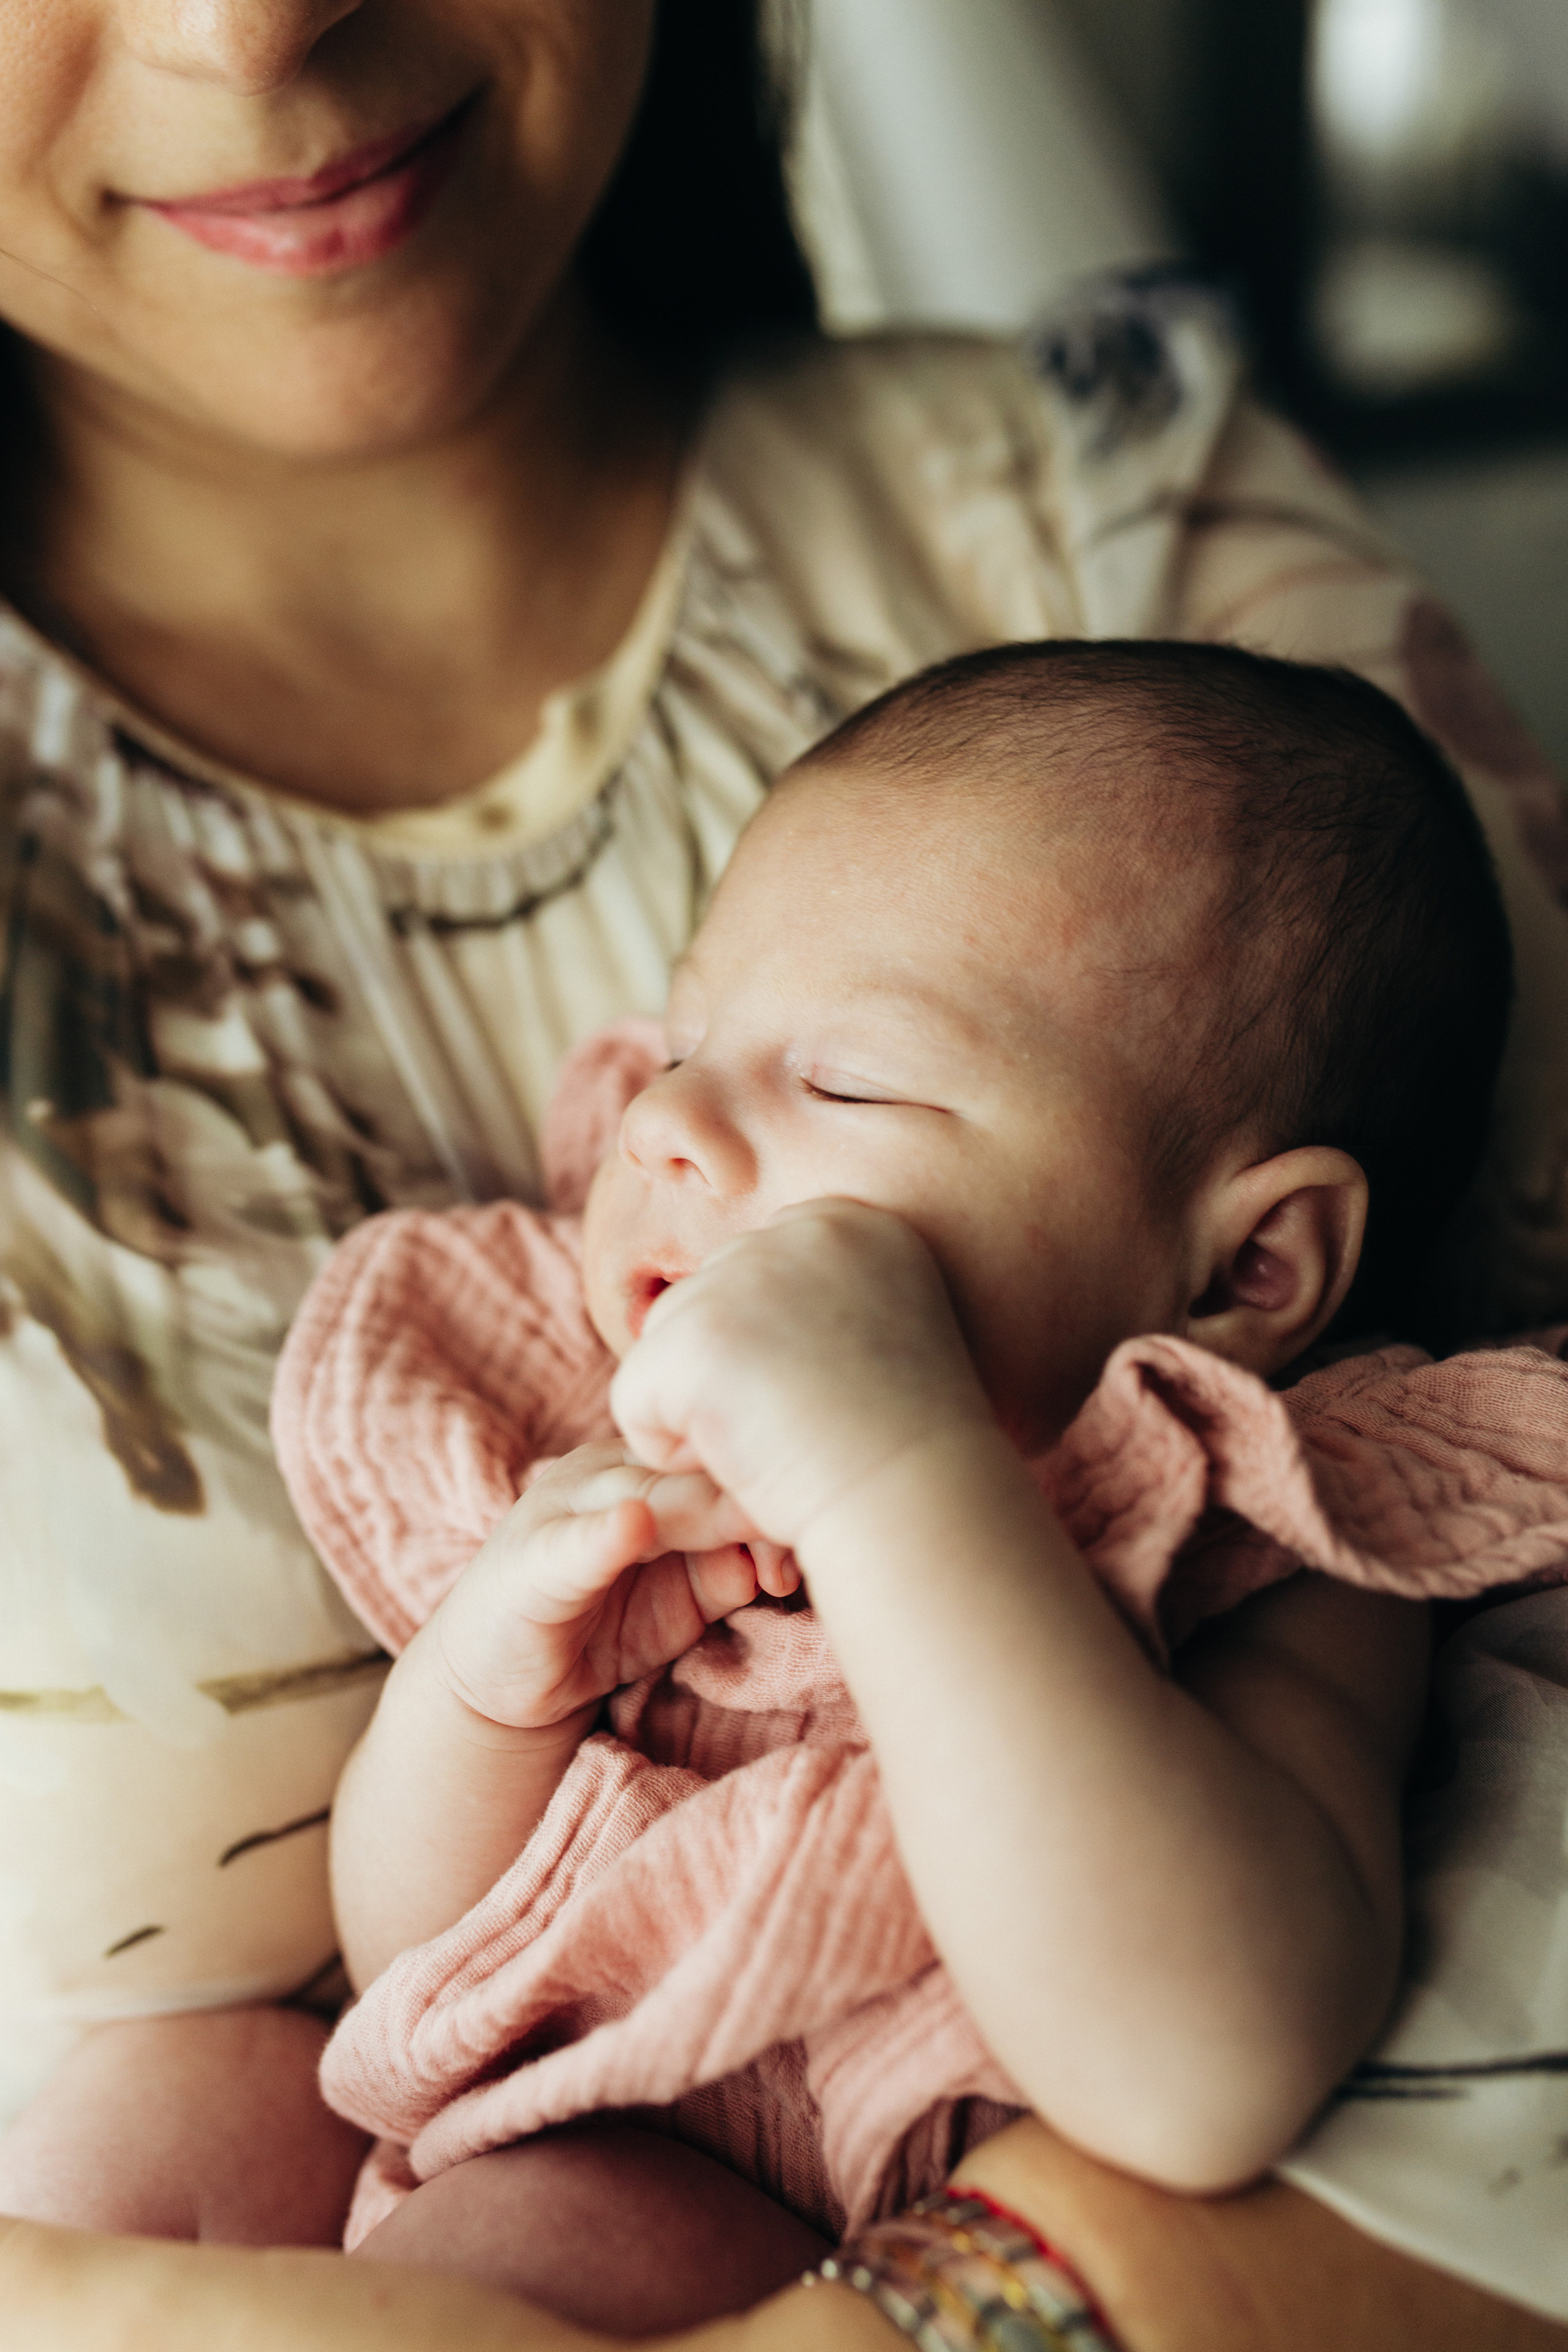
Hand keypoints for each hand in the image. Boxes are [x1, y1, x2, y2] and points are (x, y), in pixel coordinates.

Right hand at [430, 1442, 797, 1730]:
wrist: (504, 1683)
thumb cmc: (606, 1627)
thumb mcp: (688, 1596)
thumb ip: (735, 1566)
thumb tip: (789, 1554)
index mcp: (646, 1466)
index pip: (722, 1458)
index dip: (774, 1487)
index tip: (829, 1523)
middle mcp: (605, 1472)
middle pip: (694, 1472)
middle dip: (753, 1507)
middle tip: (801, 1543)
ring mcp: (563, 1509)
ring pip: (647, 1497)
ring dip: (700, 1513)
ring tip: (747, 1528)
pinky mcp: (530, 1559)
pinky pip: (575, 1540)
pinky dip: (606, 1532)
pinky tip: (633, 1526)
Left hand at [609, 1199, 992, 1553]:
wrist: (918, 1504)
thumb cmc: (905, 1454)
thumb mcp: (878, 1343)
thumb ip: (807, 1310)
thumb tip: (733, 1325)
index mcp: (851, 1223)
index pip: (752, 1284)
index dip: (775, 1361)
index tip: (835, 1399)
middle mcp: (794, 1229)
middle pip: (701, 1307)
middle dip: (735, 1383)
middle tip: (809, 1426)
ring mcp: (741, 1276)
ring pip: (664, 1351)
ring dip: (705, 1416)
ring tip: (785, 1441)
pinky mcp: (693, 1335)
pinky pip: (635, 1402)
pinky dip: (677, 1455)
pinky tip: (749, 1460)